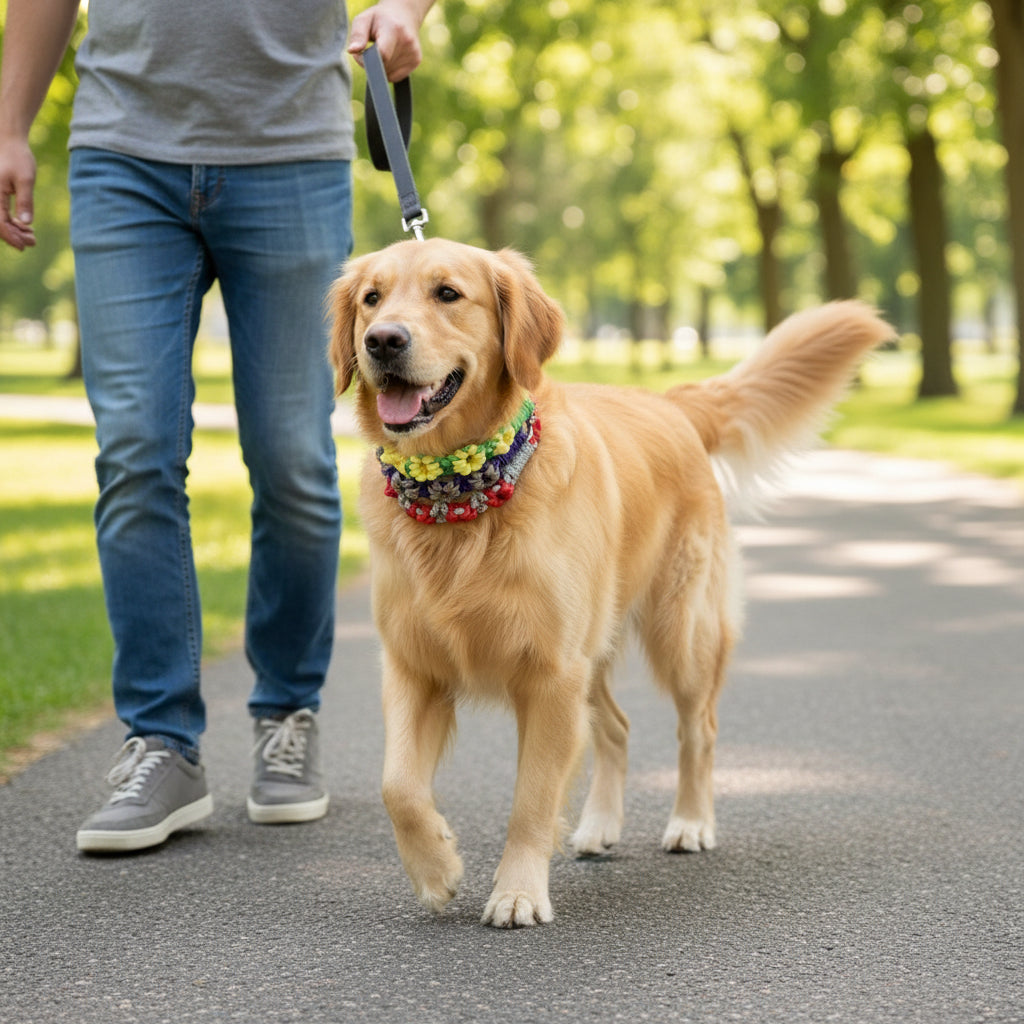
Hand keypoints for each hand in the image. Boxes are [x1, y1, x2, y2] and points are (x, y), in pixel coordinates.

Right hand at [0, 136, 36, 250]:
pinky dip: (12, 222)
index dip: (11, 236)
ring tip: (32, 237)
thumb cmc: (17, 157)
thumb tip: (26, 222)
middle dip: (14, 236)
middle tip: (33, 242)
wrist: (9, 142)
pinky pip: (0, 212)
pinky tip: (25, 227)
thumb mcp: (26, 179)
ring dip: (14, 230)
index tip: (24, 246)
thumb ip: (25, 201)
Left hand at [348, 0, 431, 81]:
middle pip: (384, 67)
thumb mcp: (364, 19)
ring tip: (382, 51)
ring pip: (389, 75)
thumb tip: (352, 50)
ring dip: (381, 67)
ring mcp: (414, 52)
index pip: (382, 55)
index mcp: (394, 29)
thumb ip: (357, 34)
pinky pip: (396, 77)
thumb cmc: (380, 18)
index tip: (360, 53)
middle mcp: (407, 41)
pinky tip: (390, 56)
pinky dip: (389, 70)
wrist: (404, 14)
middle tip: (371, 49)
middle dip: (372, 64)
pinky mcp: (416, 60)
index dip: (367, 60)